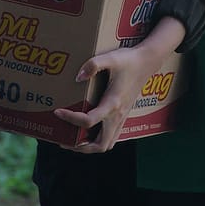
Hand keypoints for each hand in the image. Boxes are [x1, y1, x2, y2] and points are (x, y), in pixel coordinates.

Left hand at [54, 17, 185, 153]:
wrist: (147, 62)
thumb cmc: (128, 60)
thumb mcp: (110, 58)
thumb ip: (93, 65)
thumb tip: (78, 77)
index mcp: (112, 103)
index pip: (89, 121)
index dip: (71, 119)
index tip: (58, 112)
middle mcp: (117, 115)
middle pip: (100, 144)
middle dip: (80, 146)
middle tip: (65, 140)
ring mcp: (122, 117)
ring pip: (107, 144)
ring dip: (90, 147)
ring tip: (74, 140)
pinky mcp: (123, 116)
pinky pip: (112, 137)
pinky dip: (99, 140)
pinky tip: (89, 131)